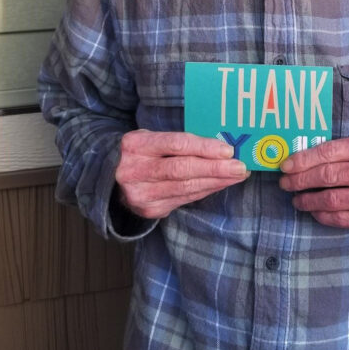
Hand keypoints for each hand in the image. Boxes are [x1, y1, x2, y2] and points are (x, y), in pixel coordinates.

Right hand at [115, 129, 248, 218]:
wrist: (109, 179)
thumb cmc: (140, 153)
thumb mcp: (150, 139)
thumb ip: (177, 143)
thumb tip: (219, 148)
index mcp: (136, 145)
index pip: (175, 144)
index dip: (203, 147)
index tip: (228, 150)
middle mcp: (135, 170)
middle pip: (182, 169)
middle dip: (215, 169)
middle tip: (240, 167)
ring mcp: (141, 194)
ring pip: (185, 188)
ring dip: (215, 182)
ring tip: (236, 176)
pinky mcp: (149, 210)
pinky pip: (184, 199)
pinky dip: (205, 191)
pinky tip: (220, 185)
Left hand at [279, 132, 348, 234]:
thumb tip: (305, 158)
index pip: (332, 151)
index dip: (304, 159)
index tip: (286, 165)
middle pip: (329, 175)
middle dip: (300, 180)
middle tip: (285, 183)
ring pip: (332, 199)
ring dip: (308, 200)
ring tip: (297, 198)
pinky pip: (341, 218)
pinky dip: (322, 214)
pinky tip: (314, 210)